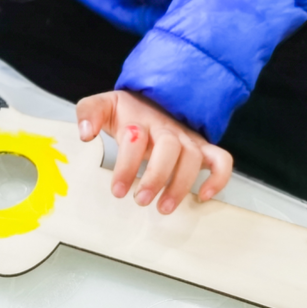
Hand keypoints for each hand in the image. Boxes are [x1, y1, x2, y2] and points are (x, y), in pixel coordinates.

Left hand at [76, 90, 232, 213]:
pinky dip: (218, 178)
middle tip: (141, 200)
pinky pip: (221, 160)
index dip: (126, 166)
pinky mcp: (202, 148)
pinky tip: (203, 196)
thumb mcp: (104, 105)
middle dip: (156, 177)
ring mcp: (187, 138)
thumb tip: (85, 134)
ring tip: (164, 207)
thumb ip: (89, 113)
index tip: (118, 190)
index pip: (136, 139)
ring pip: (194, 157)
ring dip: (181, 184)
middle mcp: (167, 129)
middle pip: (170, 147)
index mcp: (140, 119)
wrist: (152, 99)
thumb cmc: (128, 111)